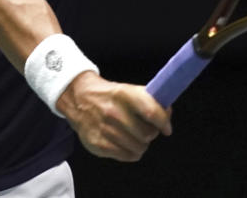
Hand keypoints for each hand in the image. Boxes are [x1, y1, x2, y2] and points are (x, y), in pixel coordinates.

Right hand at [56, 71, 172, 161]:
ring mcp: (105, 130)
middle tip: (146, 129)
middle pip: (147, 134)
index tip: (166, 128)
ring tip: (134, 136)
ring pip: (139, 147)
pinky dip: (131, 152)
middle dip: (151, 133)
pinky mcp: (99, 145)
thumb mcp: (129, 90)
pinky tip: (126, 143)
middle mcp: (114, 112)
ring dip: (141, 144)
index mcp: (124, 94)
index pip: (151, 111)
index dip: (163, 122)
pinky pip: (128, 156)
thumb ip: (150, 101)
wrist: (79, 100)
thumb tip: (167, 116)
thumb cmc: (110, 97)